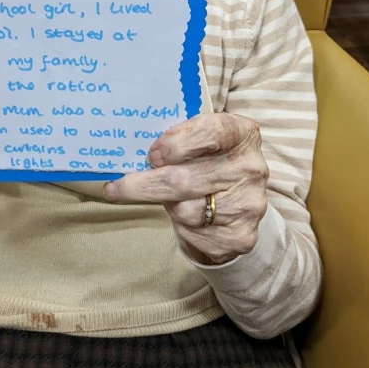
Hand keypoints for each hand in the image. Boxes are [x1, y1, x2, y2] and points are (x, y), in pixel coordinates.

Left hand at [106, 113, 269, 264]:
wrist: (235, 206)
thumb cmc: (204, 164)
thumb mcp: (195, 142)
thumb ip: (173, 141)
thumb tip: (127, 154)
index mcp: (241, 134)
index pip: (211, 132)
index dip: (177, 142)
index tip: (152, 154)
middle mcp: (251, 167)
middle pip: (184, 179)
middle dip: (144, 185)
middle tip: (117, 188)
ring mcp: (250, 203)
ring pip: (186, 211)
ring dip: (169, 207)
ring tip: (173, 201)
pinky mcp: (242, 235)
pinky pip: (194, 234)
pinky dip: (183, 230)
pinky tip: (190, 222)